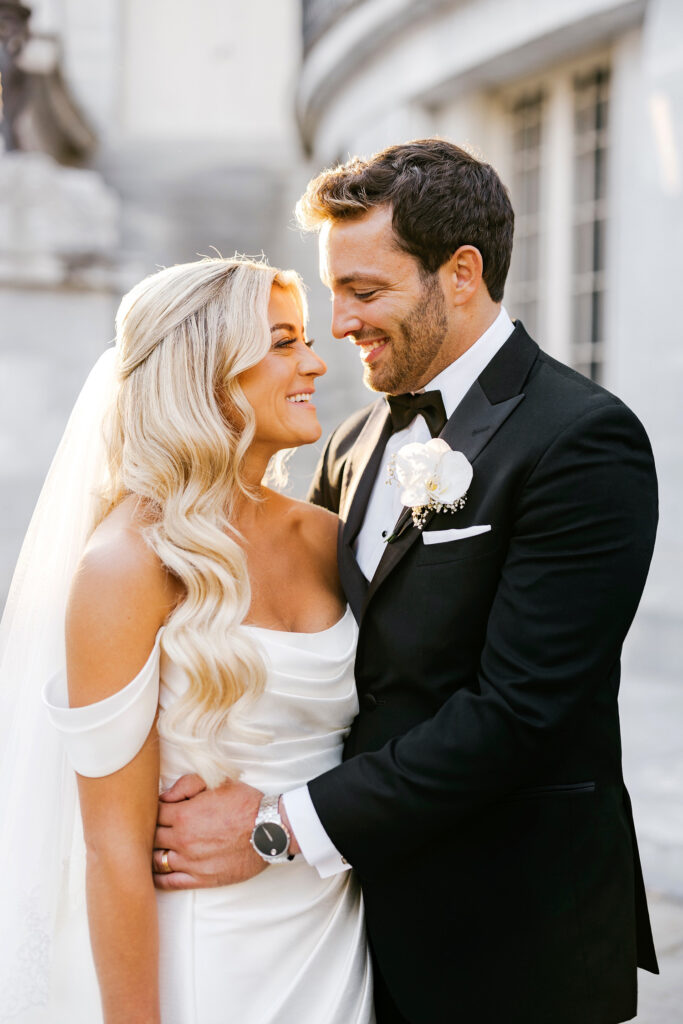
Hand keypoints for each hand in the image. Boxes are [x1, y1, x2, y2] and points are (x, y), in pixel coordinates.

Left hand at [153, 774, 266, 889]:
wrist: (268, 830)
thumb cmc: (245, 804)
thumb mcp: (217, 783)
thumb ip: (186, 785)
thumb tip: (164, 795)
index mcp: (184, 815)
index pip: (154, 813)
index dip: (154, 810)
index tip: (157, 810)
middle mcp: (182, 840)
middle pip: (151, 837)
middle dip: (151, 830)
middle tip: (155, 828)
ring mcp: (190, 862)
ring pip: (156, 860)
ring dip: (153, 853)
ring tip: (156, 848)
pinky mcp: (200, 879)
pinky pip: (169, 882)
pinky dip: (158, 878)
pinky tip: (157, 872)